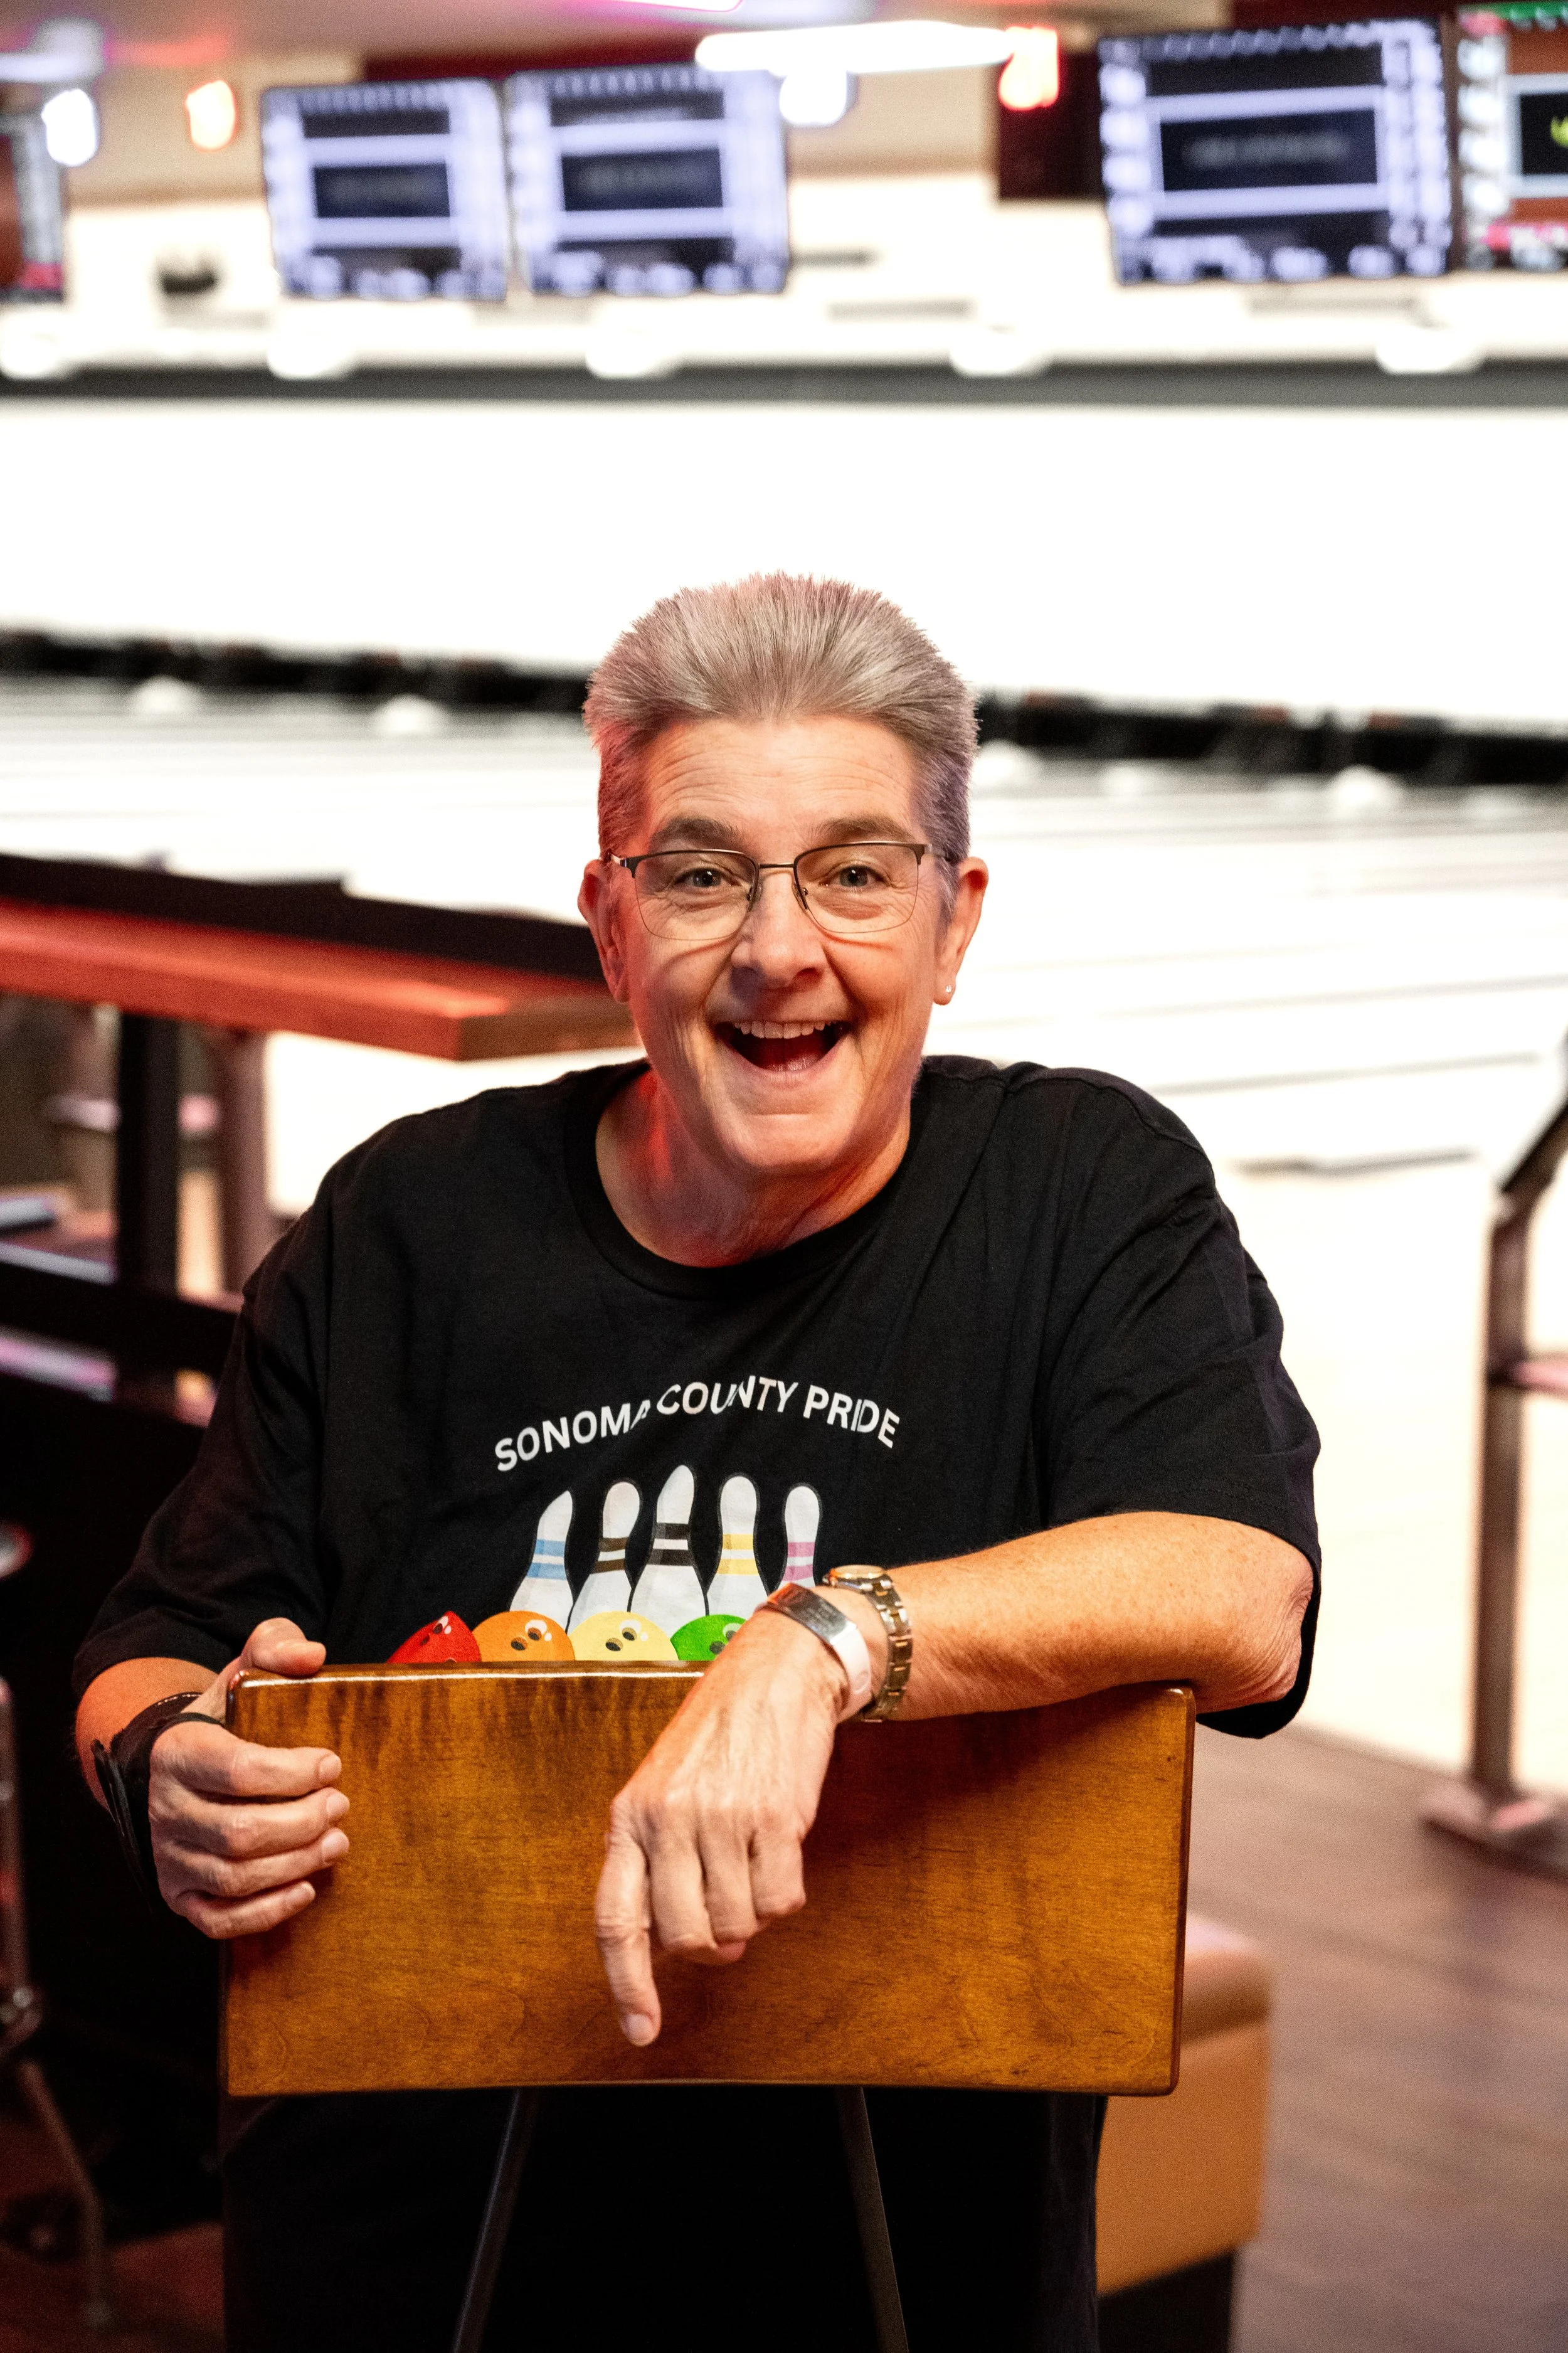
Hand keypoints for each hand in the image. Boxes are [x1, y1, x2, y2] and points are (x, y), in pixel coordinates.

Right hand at [149, 1617, 345, 1940]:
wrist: (174, 1763)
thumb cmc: (224, 1717)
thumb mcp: (243, 1669)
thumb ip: (275, 1646)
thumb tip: (312, 1655)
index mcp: (179, 1751)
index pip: (237, 1770)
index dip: (293, 1773)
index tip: (332, 1763)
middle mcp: (165, 1808)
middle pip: (240, 1832)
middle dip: (303, 1823)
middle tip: (342, 1806)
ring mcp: (169, 1856)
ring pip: (234, 1877)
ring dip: (295, 1864)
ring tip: (337, 1842)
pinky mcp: (178, 1894)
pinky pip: (218, 1919)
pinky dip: (265, 1912)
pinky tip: (305, 1889)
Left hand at [593, 1606, 854, 2046]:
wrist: (776, 1674)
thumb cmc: (715, 1736)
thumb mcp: (661, 1787)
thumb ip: (657, 1859)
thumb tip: (685, 1943)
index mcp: (629, 1815)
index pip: (616, 1919)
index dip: (627, 1983)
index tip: (641, 2030)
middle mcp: (669, 1820)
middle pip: (686, 1937)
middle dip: (711, 1942)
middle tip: (726, 1913)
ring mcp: (723, 1820)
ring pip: (738, 1925)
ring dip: (751, 1913)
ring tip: (752, 1864)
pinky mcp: (776, 1818)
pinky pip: (782, 1902)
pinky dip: (785, 1893)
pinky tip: (780, 1853)